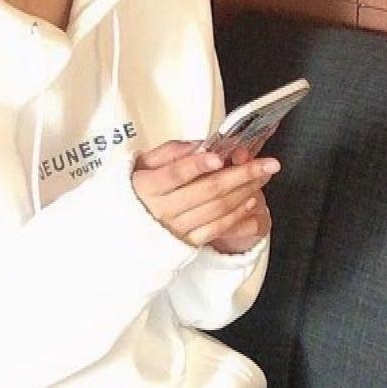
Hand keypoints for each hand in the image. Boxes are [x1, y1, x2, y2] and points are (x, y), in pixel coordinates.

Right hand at [131, 141, 278, 248]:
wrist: (119, 233)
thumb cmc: (133, 191)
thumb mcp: (140, 165)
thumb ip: (168, 152)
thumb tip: (198, 144)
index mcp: (146, 187)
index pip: (175, 174)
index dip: (198, 165)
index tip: (219, 156)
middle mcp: (161, 210)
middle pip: (206, 190)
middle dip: (241, 174)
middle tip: (267, 163)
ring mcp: (175, 229)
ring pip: (217, 209)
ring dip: (245, 191)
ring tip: (263, 176)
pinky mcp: (187, 243)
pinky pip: (217, 228)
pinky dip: (237, 213)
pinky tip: (251, 199)